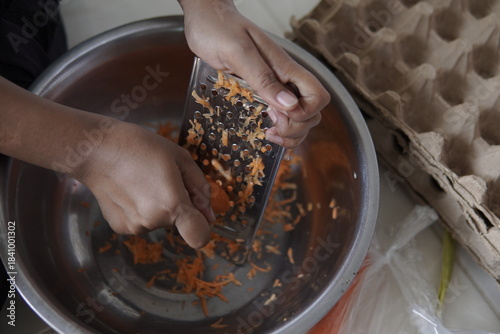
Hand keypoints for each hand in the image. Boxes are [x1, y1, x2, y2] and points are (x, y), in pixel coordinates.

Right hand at [76, 121, 213, 248]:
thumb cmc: (140, 147)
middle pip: (179, 222)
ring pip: (160, 221)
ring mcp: (135, 227)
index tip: (198, 213)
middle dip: (178, 203)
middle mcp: (153, 221)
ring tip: (143, 180)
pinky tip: (130, 189)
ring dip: (158, 206)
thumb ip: (199, 187)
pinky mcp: (120, 227)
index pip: (200, 236)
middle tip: (162, 178)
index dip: (203, 226)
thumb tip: (209, 214)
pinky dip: (141, 208)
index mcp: (172, 204)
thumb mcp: (180, 158)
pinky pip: (142, 221)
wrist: (96, 149)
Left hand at [178, 0, 330, 148]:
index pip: (318, 96)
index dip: (304, 114)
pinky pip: (279, 114)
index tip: (278, 117)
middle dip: (296, 128)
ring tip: (268, 134)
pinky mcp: (260, 91)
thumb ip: (263, 77)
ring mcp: (273, 86)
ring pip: (298, 118)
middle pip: (311, 112)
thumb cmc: (218, 28)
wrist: (205, 17)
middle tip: (270, 129)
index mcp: (285, 68)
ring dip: (290, 133)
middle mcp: (284, 79)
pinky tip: (264, 130)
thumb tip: (289, 104)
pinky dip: (278, 129)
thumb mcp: (238, 52)